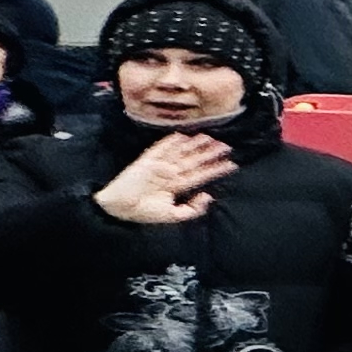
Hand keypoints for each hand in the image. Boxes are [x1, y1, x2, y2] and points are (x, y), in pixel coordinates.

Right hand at [91, 130, 231, 224]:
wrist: (120, 209)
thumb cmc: (145, 213)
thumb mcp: (173, 215)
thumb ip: (193, 209)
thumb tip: (208, 196)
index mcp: (177, 186)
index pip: (201, 175)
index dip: (216, 169)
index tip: (232, 164)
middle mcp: (171, 173)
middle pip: (194, 161)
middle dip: (209, 153)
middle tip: (226, 145)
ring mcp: (160, 166)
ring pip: (181, 153)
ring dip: (195, 145)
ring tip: (210, 137)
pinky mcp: (147, 161)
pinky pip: (160, 149)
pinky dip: (170, 142)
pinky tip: (182, 136)